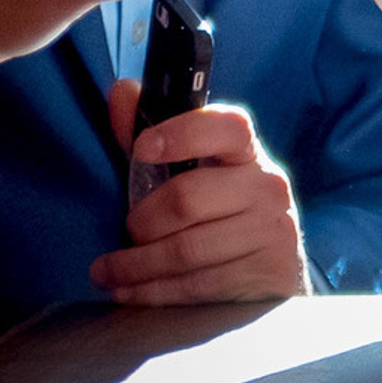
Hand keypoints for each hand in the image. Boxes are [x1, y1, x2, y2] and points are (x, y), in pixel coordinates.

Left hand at [93, 79, 309, 305]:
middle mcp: (267, 186)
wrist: (273, 268)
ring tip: (108, 271)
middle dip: (143, 220)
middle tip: (126, 230)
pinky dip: (152, 292)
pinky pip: (195, 285)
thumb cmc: (221, 212)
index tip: (143, 147)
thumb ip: (154, 134)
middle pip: (189, 198)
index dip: (184, 133)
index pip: (228, 128)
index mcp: (248, 154)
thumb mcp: (194, 172)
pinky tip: (129, 292)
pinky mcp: (265, 272)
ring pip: (187, 249)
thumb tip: (122, 90)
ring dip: (136, 264)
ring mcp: (270, 231)